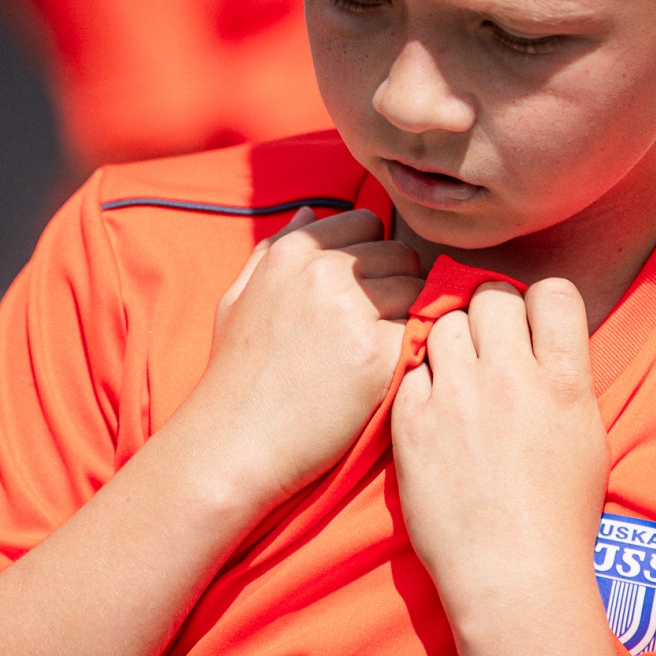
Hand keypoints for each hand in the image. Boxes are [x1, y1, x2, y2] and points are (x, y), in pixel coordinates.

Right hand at [165, 207, 422, 511]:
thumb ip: (274, 250)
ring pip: (417, 287)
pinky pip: (422, 331)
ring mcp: (354, 311)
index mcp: (292, 252)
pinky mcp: (379, 354)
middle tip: (374, 326)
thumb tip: (310, 213)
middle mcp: (324, 272)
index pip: (364, 223)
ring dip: (409, 314)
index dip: (368, 258)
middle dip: (395, 283)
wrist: (234, 442)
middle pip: (398, 253)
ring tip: (381, 349)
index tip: (358, 294)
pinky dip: (413, 349)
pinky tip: (388, 372)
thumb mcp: (239, 298)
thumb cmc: (235, 375)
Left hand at [391, 279, 608, 617]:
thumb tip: (545, 352)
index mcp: (564, 382)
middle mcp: (512, 377)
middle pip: (492, 297)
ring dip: (452, 340)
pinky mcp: (413, 421)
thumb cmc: (559, 519)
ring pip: (445, 322)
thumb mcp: (586, 439)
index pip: (554, 293)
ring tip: (457, 378)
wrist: (511, 574)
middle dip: (489, 314)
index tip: (530, 327)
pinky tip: (432, 411)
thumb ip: (564, 384)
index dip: (538, 304)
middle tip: (486, 348)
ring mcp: (458, 397)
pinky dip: (421, 381)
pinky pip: (411, 368)